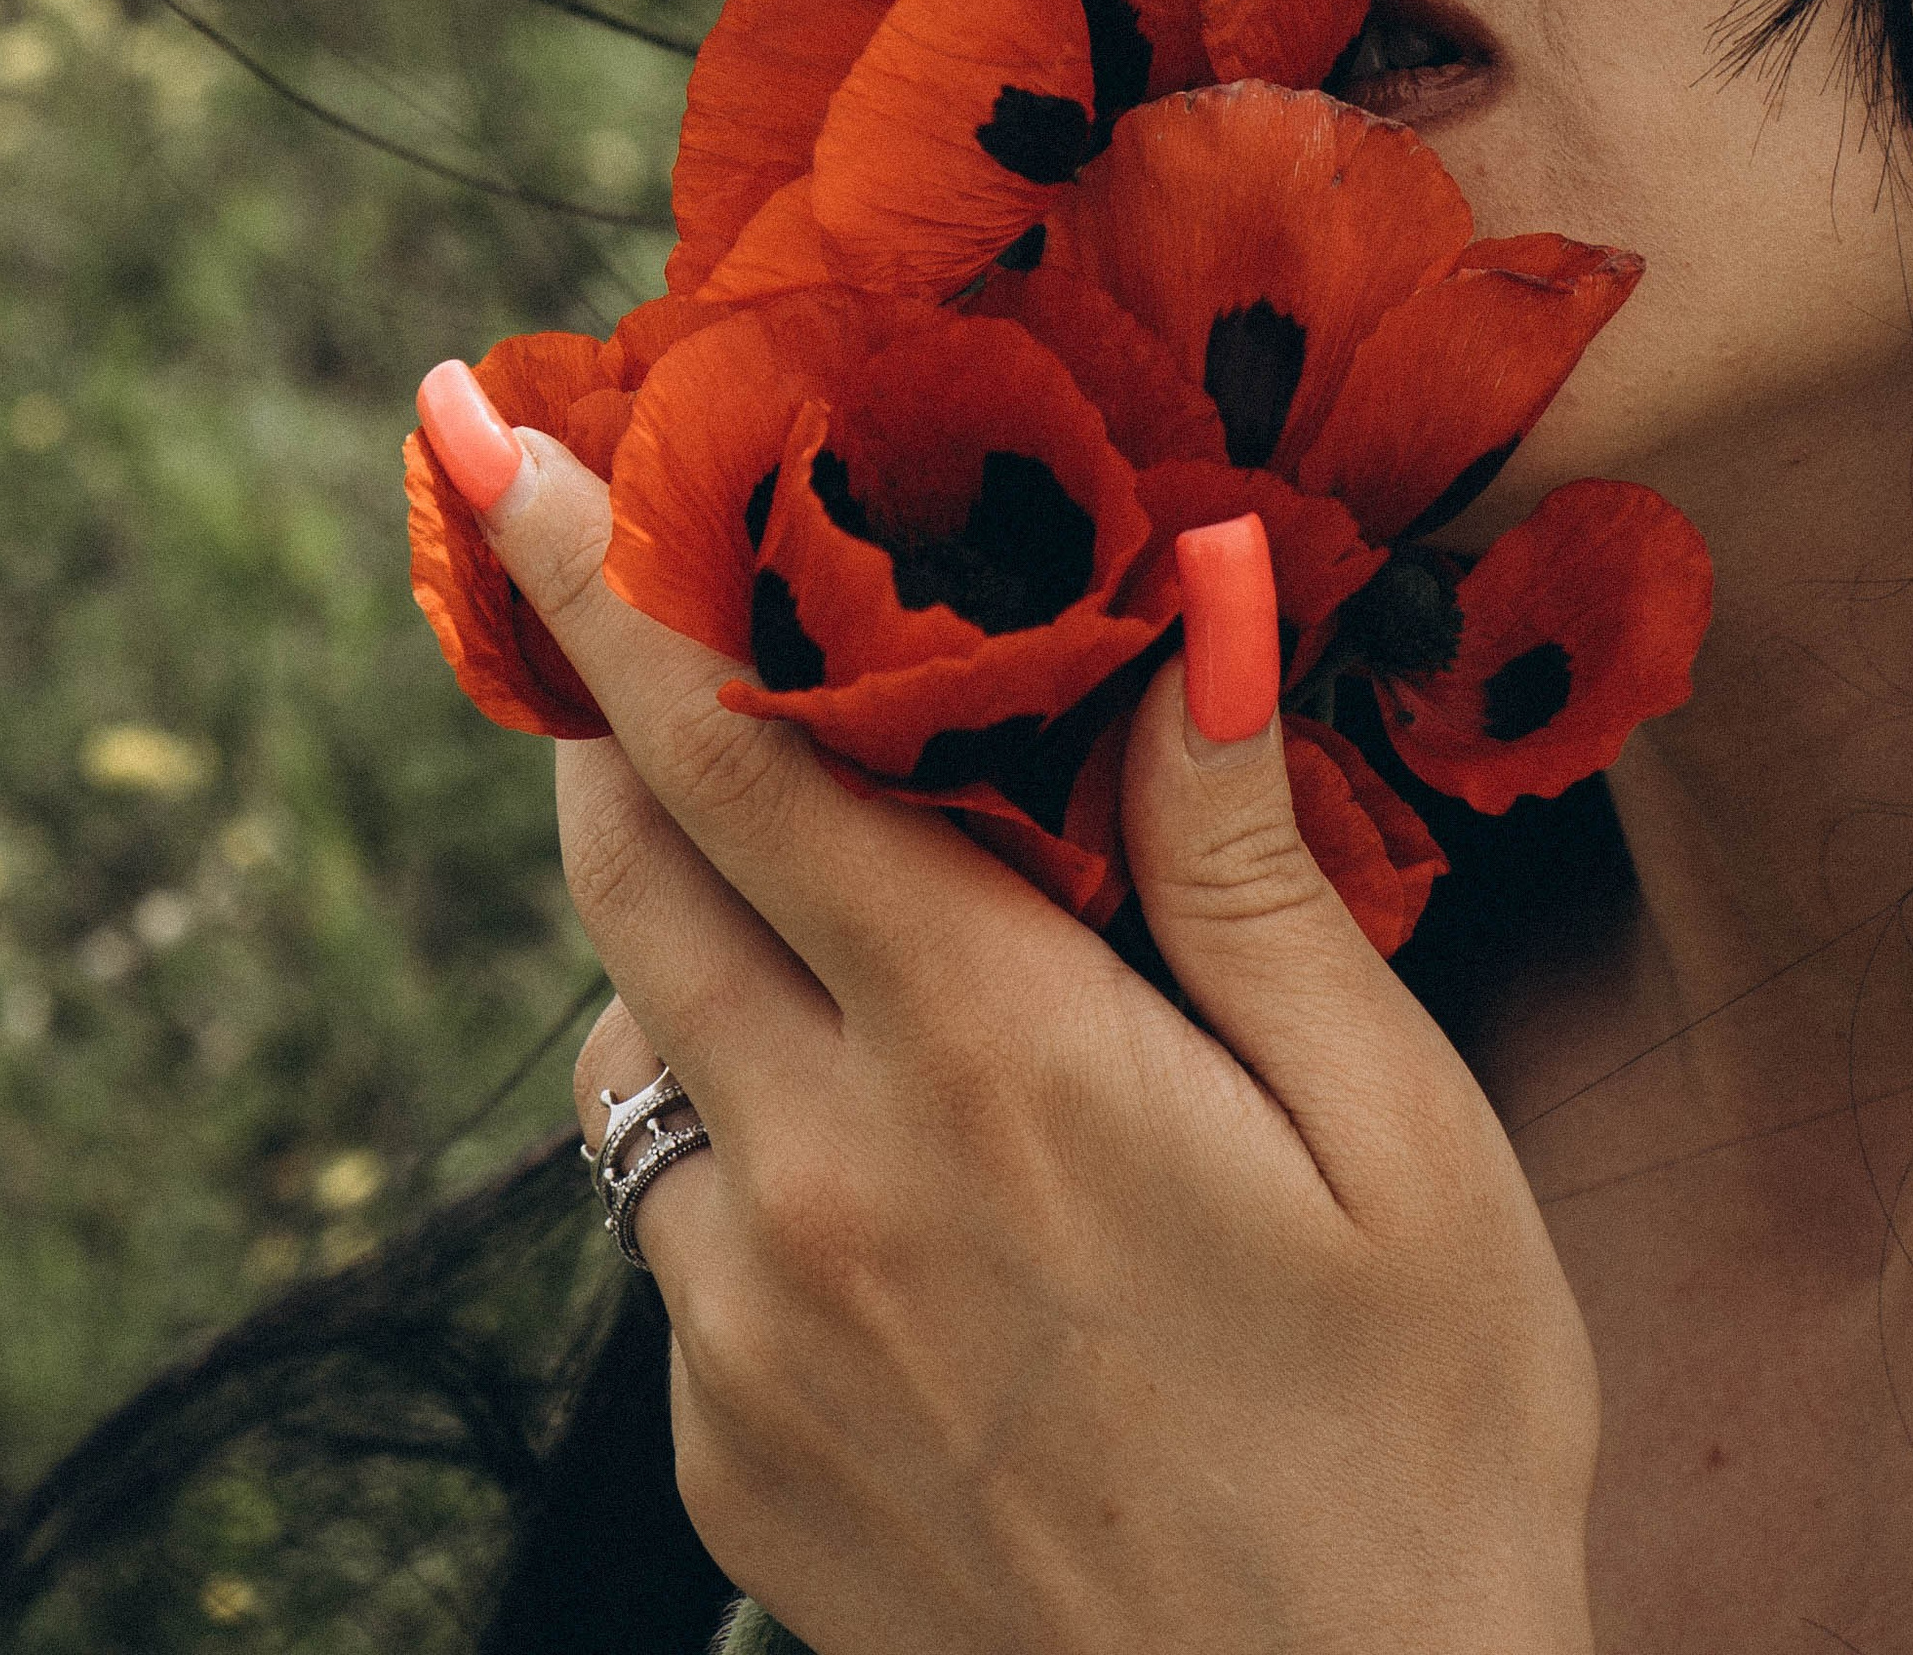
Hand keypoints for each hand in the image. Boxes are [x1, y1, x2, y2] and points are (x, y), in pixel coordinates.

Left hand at [431, 376, 1599, 1654]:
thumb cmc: (1424, 1449)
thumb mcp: (1399, 1137)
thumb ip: (1249, 862)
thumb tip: (1196, 592)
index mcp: (996, 1065)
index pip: (737, 755)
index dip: (601, 581)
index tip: (489, 442)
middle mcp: (826, 1190)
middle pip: (625, 873)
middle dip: (610, 721)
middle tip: (640, 624)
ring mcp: (751, 1347)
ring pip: (629, 1055)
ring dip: (685, 946)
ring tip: (846, 936)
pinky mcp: (727, 1471)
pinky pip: (671, 1237)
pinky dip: (737, 1145)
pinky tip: (906, 1186)